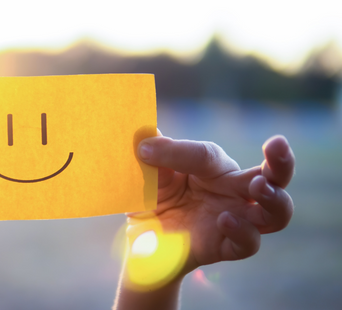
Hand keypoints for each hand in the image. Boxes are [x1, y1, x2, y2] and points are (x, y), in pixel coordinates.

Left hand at [134, 132, 294, 273]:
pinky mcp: (227, 246)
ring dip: (274, 199)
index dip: (177, 152)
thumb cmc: (153, 201)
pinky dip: (242, 232)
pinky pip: (249, 243)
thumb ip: (153, 158)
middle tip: (277, 144)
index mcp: (214, 168)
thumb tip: (144, 135)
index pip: (208, 155)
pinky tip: (225, 220)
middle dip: (281, 160)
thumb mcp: (148, 179)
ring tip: (259, 187)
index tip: (144, 150)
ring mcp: (235, 219)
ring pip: (276, 213)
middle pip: (273, 176)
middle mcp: (233, 191)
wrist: (143, 241)